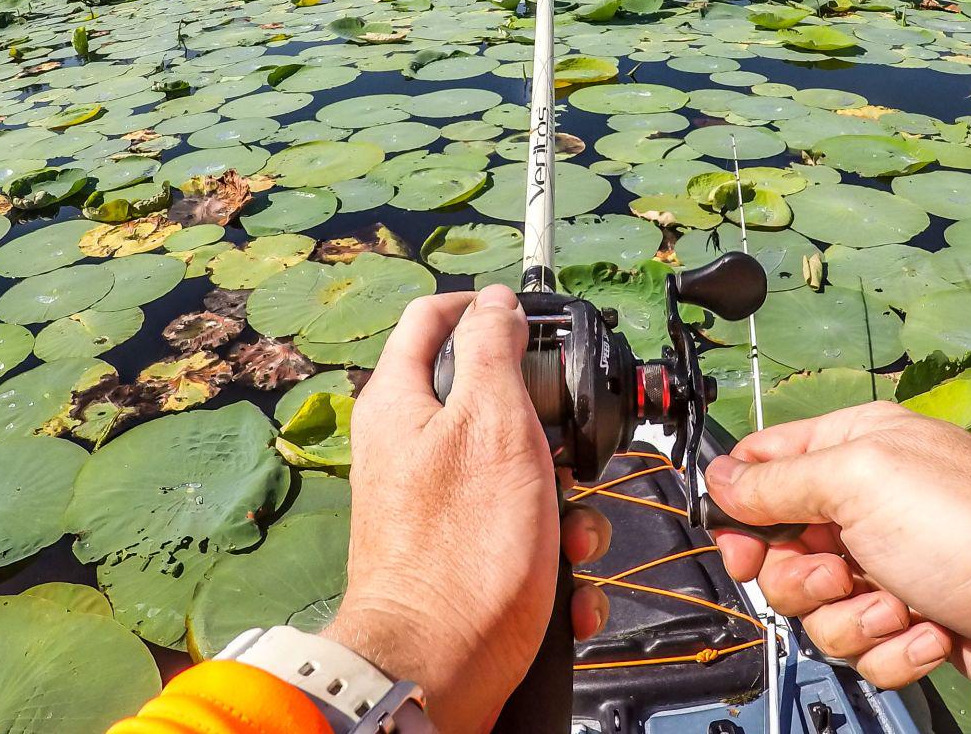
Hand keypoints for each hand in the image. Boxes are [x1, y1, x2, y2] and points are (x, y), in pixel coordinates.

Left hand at [323, 286, 612, 733]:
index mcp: (402, 401)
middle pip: (494, 401)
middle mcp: (412, 448)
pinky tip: (562, 584)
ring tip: (568, 540)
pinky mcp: (462, 557)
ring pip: (522, 475)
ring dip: (567, 510)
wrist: (437, 669)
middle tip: (567, 457)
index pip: (435, 316)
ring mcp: (437, 505)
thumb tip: (495, 300)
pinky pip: (523, 537)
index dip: (487, 308)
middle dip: (551, 433)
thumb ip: (493, 350)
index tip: (536, 326)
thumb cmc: (462, 552)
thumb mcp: (494, 424)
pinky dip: (555, 561)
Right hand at [706, 401, 970, 703]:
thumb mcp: (862, 480)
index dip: (743, 511)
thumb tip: (720, 477)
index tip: (745, 544)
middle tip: (840, 574)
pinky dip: (896, 648)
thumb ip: (780, 480)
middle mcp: (869, 504)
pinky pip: (866, 648)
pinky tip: (935, 631)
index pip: (764, 468)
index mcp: (855, 448)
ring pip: (819, 609)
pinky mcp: (913, 621)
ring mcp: (891, 565)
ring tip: (904, 606)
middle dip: (803, 578)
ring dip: (856, 619)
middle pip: (782, 552)